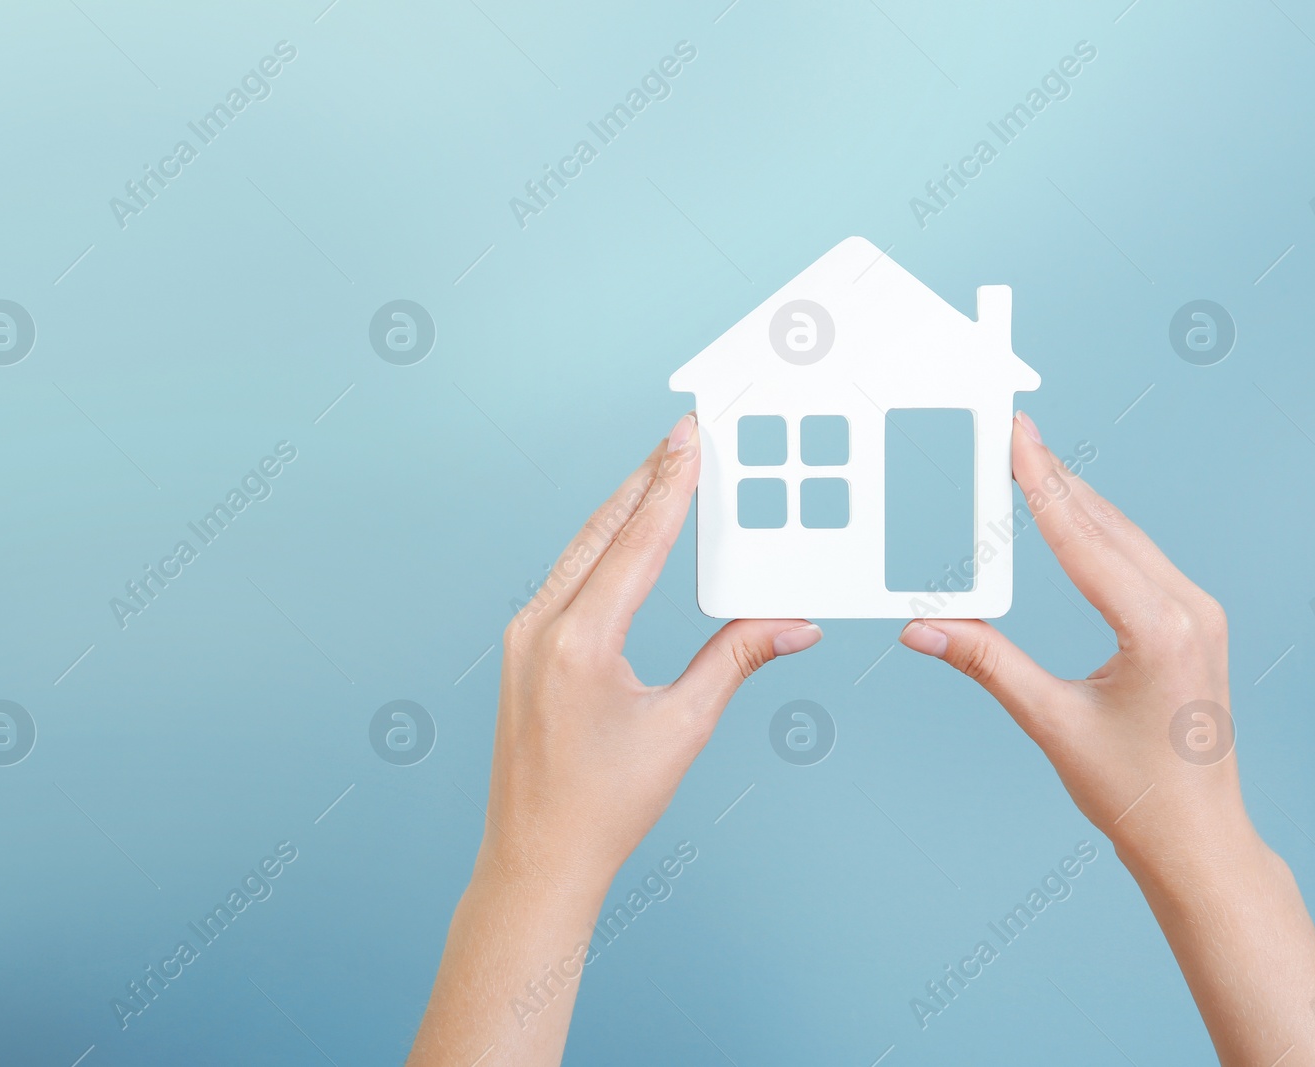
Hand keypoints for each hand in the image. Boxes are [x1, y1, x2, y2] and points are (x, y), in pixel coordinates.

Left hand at [408, 413, 821, 1066]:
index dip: (671, 486)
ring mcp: (523, 635)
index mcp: (579, 641)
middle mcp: (540, 626)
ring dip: (623, 507)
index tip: (690, 438)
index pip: (636, 543)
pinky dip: (600, 544)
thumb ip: (736, 659)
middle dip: (647, 479)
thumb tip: (793, 622)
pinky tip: (622, 532)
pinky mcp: (521, 649)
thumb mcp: (683, 727)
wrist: (536, 859)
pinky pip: (565, 576)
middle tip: (684, 435)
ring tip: (661, 469)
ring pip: (579, 549)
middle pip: (603, 530)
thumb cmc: (604, 806)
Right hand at [897, 411, 1314, 1066]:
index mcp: (1157, 627)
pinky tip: (1069, 514)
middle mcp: (1186, 609)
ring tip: (1029, 460)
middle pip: (1105, 523)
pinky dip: (1096, 530)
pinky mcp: (1191, 623)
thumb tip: (921, 627)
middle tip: (1010, 430)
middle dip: (1053, 475)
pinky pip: (1138, 559)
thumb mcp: (1051, 721)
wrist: (1197, 838)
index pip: (1082, 537)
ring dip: (1074, 498)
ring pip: (1124, 536)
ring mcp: (1196, 613)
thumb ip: (985, 661)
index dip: (1040, 481)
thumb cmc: (1134, 793)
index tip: (1015, 434)